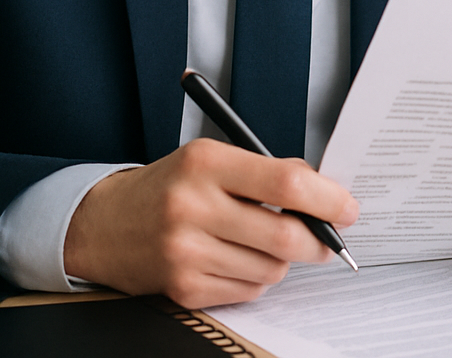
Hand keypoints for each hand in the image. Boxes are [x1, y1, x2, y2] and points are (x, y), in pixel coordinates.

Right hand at [62, 137, 358, 308]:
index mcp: (205, 163)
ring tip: (263, 242)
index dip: (328, 199)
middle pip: (286, 236)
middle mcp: (192, 207)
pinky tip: (236, 258)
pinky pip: (249, 290)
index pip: (286, 183)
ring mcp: (186, 252)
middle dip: (319, 241)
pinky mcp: (183, 288)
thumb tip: (326, 194)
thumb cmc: (171, 187)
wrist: (103, 225)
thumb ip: (267, 173)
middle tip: (327, 239)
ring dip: (283, 260)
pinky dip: (256, 277)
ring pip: (272, 268)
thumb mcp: (212, 160)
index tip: (347, 207)